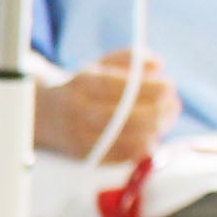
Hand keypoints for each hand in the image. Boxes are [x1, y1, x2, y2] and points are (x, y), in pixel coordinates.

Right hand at [36, 48, 180, 163]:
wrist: (43, 115)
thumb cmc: (80, 88)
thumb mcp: (98, 66)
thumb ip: (128, 59)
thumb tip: (157, 64)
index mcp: (80, 85)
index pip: (119, 88)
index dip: (149, 88)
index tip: (169, 85)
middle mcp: (78, 112)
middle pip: (125, 118)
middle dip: (157, 112)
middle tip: (173, 104)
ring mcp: (80, 137)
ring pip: (125, 140)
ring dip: (154, 130)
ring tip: (165, 119)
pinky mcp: (85, 157)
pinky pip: (121, 157)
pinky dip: (141, 148)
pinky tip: (151, 137)